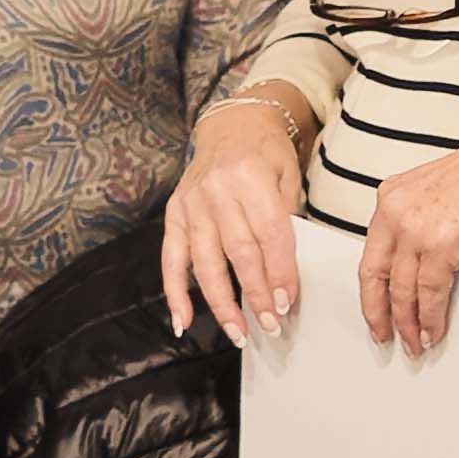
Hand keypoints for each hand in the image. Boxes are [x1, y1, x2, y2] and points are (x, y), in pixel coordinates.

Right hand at [158, 91, 310, 341]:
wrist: (232, 125)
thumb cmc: (267, 154)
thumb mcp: (287, 176)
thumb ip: (284, 221)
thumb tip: (284, 279)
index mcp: (249, 177)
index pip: (269, 235)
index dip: (280, 272)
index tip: (287, 303)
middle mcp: (216, 191)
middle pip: (238, 254)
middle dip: (256, 295)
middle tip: (270, 325)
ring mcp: (191, 203)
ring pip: (205, 264)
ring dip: (222, 303)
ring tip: (238, 332)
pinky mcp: (174, 213)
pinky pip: (171, 259)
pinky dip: (176, 293)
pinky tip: (183, 321)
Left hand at [354, 144, 458, 358]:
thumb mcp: (431, 195)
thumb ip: (414, 225)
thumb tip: (415, 267)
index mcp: (388, 200)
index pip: (370, 255)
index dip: (370, 290)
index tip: (374, 311)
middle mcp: (394, 214)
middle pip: (375, 276)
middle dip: (378, 313)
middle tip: (384, 337)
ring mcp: (415, 230)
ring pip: (401, 289)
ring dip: (408, 322)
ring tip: (415, 344)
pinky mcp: (441, 245)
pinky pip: (430, 292)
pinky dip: (431, 317)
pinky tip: (434, 332)